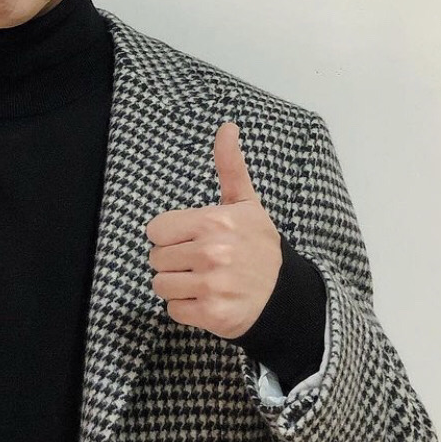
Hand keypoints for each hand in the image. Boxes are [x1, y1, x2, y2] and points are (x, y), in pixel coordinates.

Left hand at [146, 122, 280, 338]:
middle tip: (200, 262)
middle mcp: (212, 252)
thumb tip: (227, 127)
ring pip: (160, 285)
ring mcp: (212, 285)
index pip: (155, 230)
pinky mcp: (212, 314)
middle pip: (156, 258)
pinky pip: (173, 310)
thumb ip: (230, 167)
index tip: (190, 239)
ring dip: (177, 286)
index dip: (169, 236)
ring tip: (202, 281)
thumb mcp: (245, 204)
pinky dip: (186, 308)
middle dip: (173, 261)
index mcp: (214, 222)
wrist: (285, 294)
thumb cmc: (259, 246)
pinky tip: (207, 300)